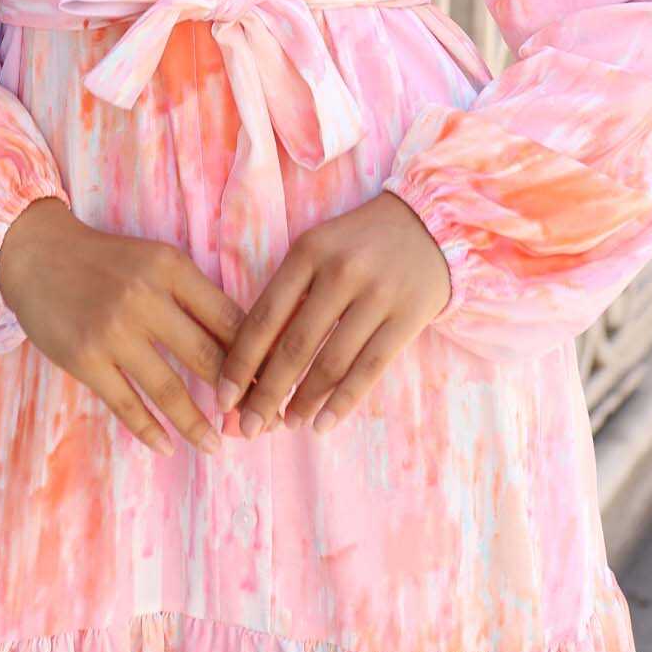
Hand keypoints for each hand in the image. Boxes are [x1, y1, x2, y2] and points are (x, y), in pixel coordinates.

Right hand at [0, 196, 245, 458]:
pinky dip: (150, 430)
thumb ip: (194, 295)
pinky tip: (167, 446)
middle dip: (234, 396)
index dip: (255, 356)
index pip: (229, 319)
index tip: (272, 383)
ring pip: (169, 390)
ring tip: (216, 445)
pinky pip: (126, 404)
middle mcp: (145, 298)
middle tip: (253, 422)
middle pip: (206, 357)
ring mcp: (113, 331)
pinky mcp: (85, 359)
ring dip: (197, 424)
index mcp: (172, 268)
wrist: (38, 254)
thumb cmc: (109, 261)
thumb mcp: (156, 260)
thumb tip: (243, 344)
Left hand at [214, 190, 452, 438]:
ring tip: (287, 424)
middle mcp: (340, 272)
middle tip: (250, 427)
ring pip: (331, 362)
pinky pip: (370, 368)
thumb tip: (251, 361)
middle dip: (267, 393)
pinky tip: (323, 425)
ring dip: (304, 402)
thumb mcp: (317, 250)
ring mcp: (377, 295)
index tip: (222, 397)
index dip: (240, 362)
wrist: (429, 224)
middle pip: (295, 346)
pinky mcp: (408, 317)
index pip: (264, 317)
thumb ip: (288, 295)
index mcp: (308, 251)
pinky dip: (344, 402)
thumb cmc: (358, 244)